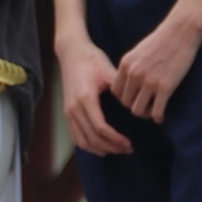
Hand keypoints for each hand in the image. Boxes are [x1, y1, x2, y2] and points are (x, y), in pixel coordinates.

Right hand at [57, 31, 132, 154]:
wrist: (71, 52)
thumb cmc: (92, 60)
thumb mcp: (108, 71)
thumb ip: (120, 90)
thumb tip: (133, 108)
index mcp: (86, 98)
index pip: (100, 127)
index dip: (115, 139)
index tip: (130, 143)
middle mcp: (74, 108)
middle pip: (92, 138)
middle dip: (111, 147)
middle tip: (128, 149)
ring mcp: (69, 111)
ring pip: (82, 140)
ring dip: (100, 148)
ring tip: (116, 150)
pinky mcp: (67, 112)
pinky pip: (76, 136)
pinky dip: (88, 145)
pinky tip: (101, 146)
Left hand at [112, 13, 201, 124]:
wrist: (180, 31)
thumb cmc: (161, 40)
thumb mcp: (138, 51)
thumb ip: (131, 66)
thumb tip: (129, 82)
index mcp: (125, 64)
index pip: (115, 91)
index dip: (124, 99)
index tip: (134, 99)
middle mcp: (133, 73)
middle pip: (125, 103)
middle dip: (134, 107)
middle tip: (145, 108)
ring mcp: (149, 81)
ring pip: (138, 110)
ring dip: (145, 114)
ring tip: (153, 112)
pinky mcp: (165, 87)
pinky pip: (157, 111)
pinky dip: (158, 117)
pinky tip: (162, 116)